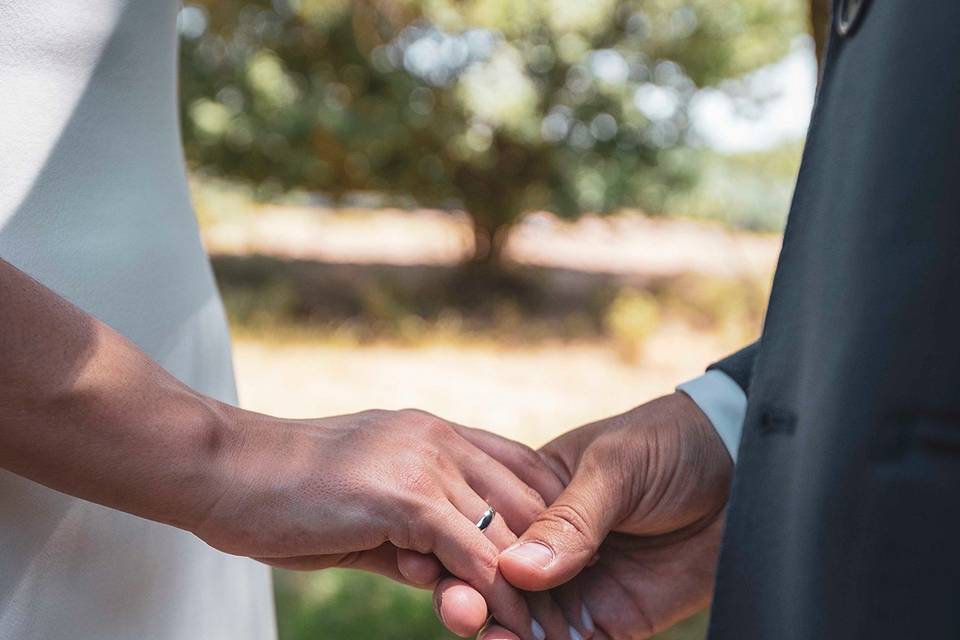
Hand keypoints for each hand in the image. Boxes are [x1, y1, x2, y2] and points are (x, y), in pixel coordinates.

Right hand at [194, 407, 562, 639]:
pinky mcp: (404, 495)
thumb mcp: (364, 506)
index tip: (551, 570)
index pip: (520, 469)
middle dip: (546, 558)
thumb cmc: (285, 491)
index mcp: (434, 433)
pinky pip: (470, 553)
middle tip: (561, 610)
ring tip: (540, 629)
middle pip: (527, 499)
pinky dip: (490, 595)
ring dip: (526, 586)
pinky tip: (496, 625)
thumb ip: (410, 535)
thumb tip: (442, 575)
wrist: (224, 470)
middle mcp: (440, 439)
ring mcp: (425, 461)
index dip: (541, 520)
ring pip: (505, 529)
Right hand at [434, 392, 732, 638]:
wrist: (746, 465)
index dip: (461, 553)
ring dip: (506, 634)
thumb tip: (515, 568)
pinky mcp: (615, 617)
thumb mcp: (615, 467)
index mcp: (536, 495)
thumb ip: (569, 518)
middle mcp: (550, 544)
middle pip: (498, 581)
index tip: (438, 571)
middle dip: (474, 601)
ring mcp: (580, 583)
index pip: (486, 530)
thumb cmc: (672, 445)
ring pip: (528, 621)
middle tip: (462, 616)